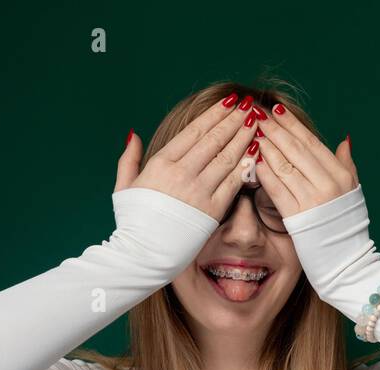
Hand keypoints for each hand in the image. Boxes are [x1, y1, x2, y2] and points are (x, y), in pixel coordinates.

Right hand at [113, 96, 260, 220]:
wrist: (142, 255)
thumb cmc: (132, 223)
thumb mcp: (123, 186)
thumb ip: (129, 158)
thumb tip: (133, 134)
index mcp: (160, 163)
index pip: (195, 131)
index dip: (216, 114)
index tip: (230, 103)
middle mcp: (181, 173)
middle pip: (215, 139)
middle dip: (234, 120)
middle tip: (249, 106)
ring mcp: (197, 191)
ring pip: (227, 157)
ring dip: (244, 137)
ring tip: (256, 123)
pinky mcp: (211, 210)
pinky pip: (233, 183)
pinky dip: (245, 166)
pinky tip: (255, 152)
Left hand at [253, 105, 358, 218]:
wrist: (346, 260)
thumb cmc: (346, 224)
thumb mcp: (353, 190)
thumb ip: (346, 163)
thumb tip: (344, 139)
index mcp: (341, 174)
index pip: (312, 142)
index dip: (292, 124)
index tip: (276, 110)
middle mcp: (328, 184)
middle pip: (296, 150)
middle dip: (275, 129)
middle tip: (257, 114)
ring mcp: (313, 201)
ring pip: (284, 166)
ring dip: (266, 148)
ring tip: (253, 134)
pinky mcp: (297, 218)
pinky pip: (277, 190)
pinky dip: (265, 174)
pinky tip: (254, 161)